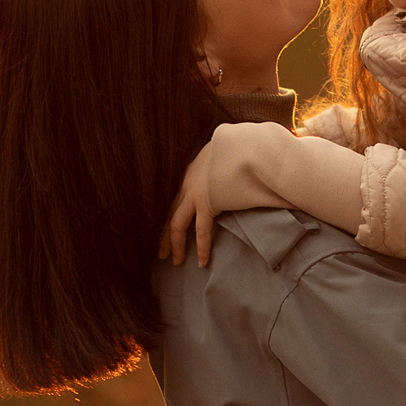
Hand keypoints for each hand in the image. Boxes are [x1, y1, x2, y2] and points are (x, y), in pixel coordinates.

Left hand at [159, 123, 289, 266]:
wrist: (245, 143)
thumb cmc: (243, 145)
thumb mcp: (228, 149)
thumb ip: (225, 160)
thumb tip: (235, 163)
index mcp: (192, 169)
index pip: (177, 197)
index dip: (172, 213)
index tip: (169, 227)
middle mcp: (188, 180)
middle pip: (170, 211)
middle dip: (164, 233)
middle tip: (161, 251)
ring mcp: (195, 192)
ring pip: (176, 223)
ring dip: (174, 244)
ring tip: (174, 261)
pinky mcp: (207, 202)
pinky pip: (201, 230)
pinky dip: (202, 247)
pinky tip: (201, 261)